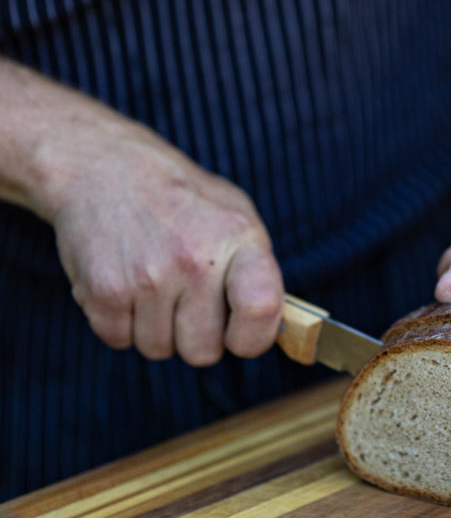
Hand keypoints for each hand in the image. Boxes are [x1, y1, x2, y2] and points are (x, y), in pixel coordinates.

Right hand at [49, 127, 283, 365]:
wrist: (103, 166)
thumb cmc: (180, 198)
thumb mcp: (234, 215)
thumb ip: (258, 271)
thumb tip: (279, 328)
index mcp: (239, 239)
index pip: (261, 309)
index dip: (252, 337)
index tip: (239, 331)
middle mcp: (196, 260)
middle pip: (203, 352)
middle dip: (193, 336)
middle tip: (184, 298)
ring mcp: (149, 276)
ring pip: (158, 349)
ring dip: (154, 328)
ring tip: (151, 282)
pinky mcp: (106, 289)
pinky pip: (118, 340)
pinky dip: (118, 321)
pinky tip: (124, 282)